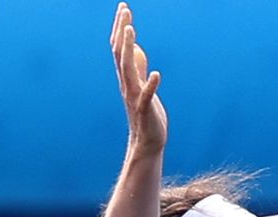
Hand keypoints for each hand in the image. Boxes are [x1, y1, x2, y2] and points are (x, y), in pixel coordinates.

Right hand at [110, 3, 165, 151]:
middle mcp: (127, 84)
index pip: (120, 48)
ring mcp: (135, 97)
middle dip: (122, 31)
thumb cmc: (147, 114)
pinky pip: (147, 96)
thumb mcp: (143, 86)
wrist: (148, 142)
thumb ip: (139, 69)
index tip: (124, 8)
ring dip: (129, 49)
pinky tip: (157, 74)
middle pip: (120, 53)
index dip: (121, 28)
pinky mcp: (146, 110)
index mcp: (127, 78)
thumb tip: (135, 49)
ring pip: (128, 70)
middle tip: (124, 10)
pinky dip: (151, 85)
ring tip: (132, 30)